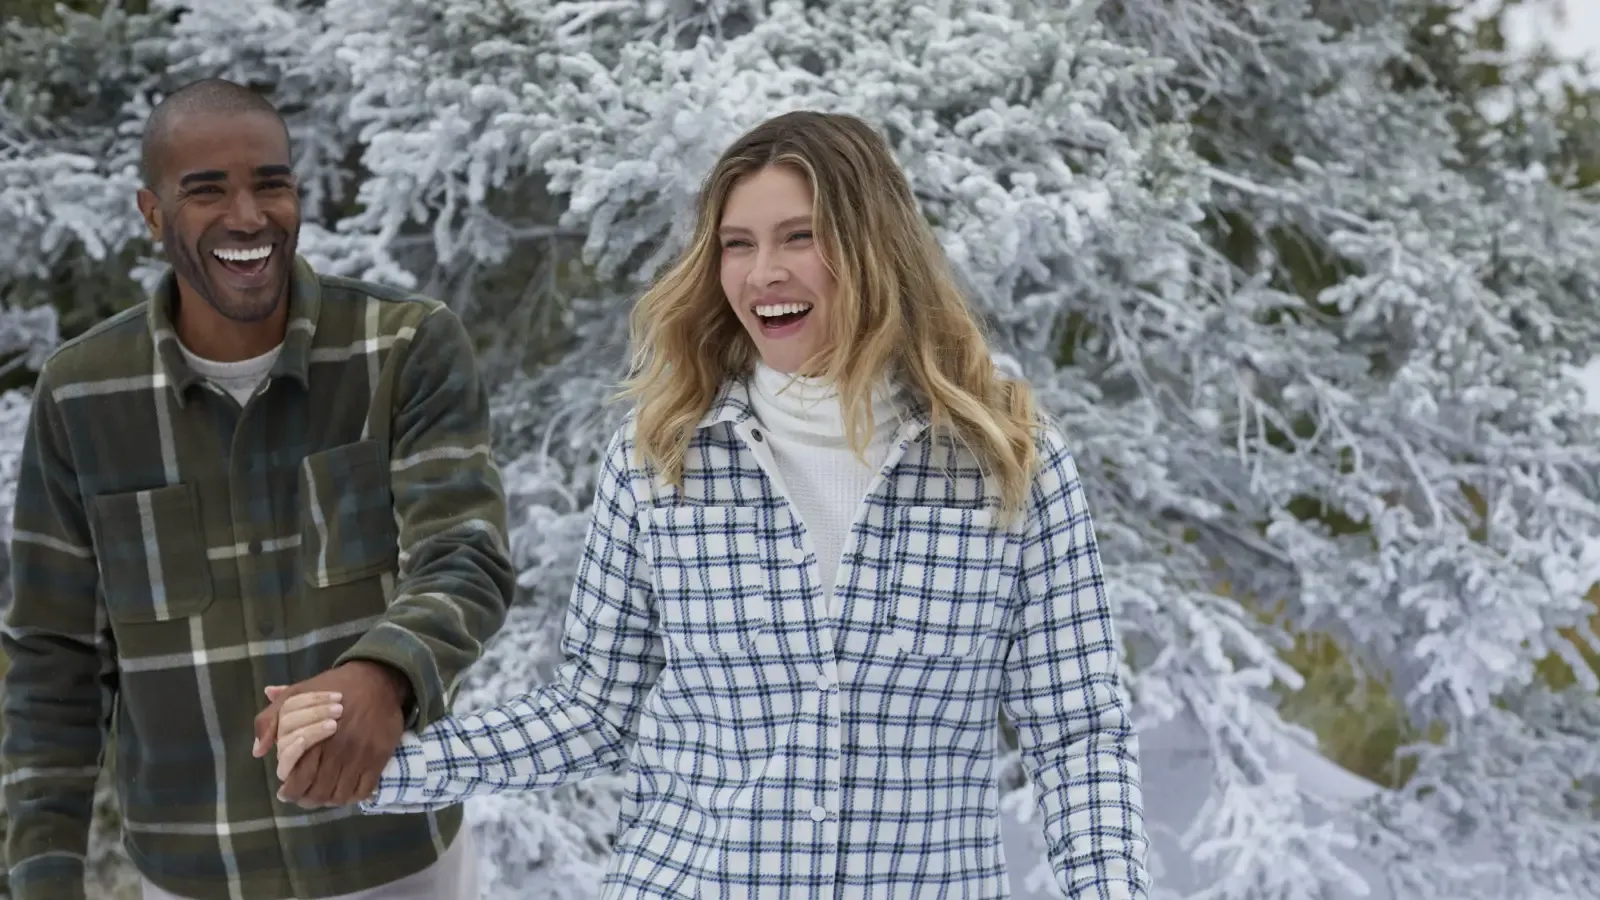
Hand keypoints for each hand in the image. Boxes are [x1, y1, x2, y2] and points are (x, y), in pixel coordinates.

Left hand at [252, 661, 409, 807]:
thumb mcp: (295, 694)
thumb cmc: (332, 688)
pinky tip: (347, 790)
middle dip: (309, 800)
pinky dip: (353, 796)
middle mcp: (336, 750)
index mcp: (313, 737)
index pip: (297, 780)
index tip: (287, 792)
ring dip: (331, 800)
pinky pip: (364, 790)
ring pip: (340, 795)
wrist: (376, 678)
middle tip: (306, 797)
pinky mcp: (379, 757)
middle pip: (319, 792)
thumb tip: (257, 751)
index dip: (290, 792)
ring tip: (326, 795)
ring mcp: (359, 755)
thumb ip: (270, 720)